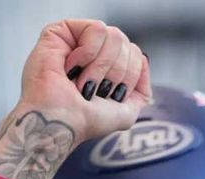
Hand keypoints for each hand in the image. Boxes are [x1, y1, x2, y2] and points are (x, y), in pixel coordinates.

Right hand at [0, 20, 151, 178]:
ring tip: (80, 81)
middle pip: (126, 44)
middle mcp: (93, 50)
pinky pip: (97, 29)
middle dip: (115, 74)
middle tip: (92, 90)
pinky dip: (89, 53)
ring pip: (115, 35)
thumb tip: (143, 57)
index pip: (135, 53)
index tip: (107, 95)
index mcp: (106, 65)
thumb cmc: (87, 121)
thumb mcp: (126, 112)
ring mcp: (78, 39)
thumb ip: (141, 88)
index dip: (128, 77)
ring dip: (100, 67)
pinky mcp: (62, 31)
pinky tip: (71, 67)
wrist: (61, 123)